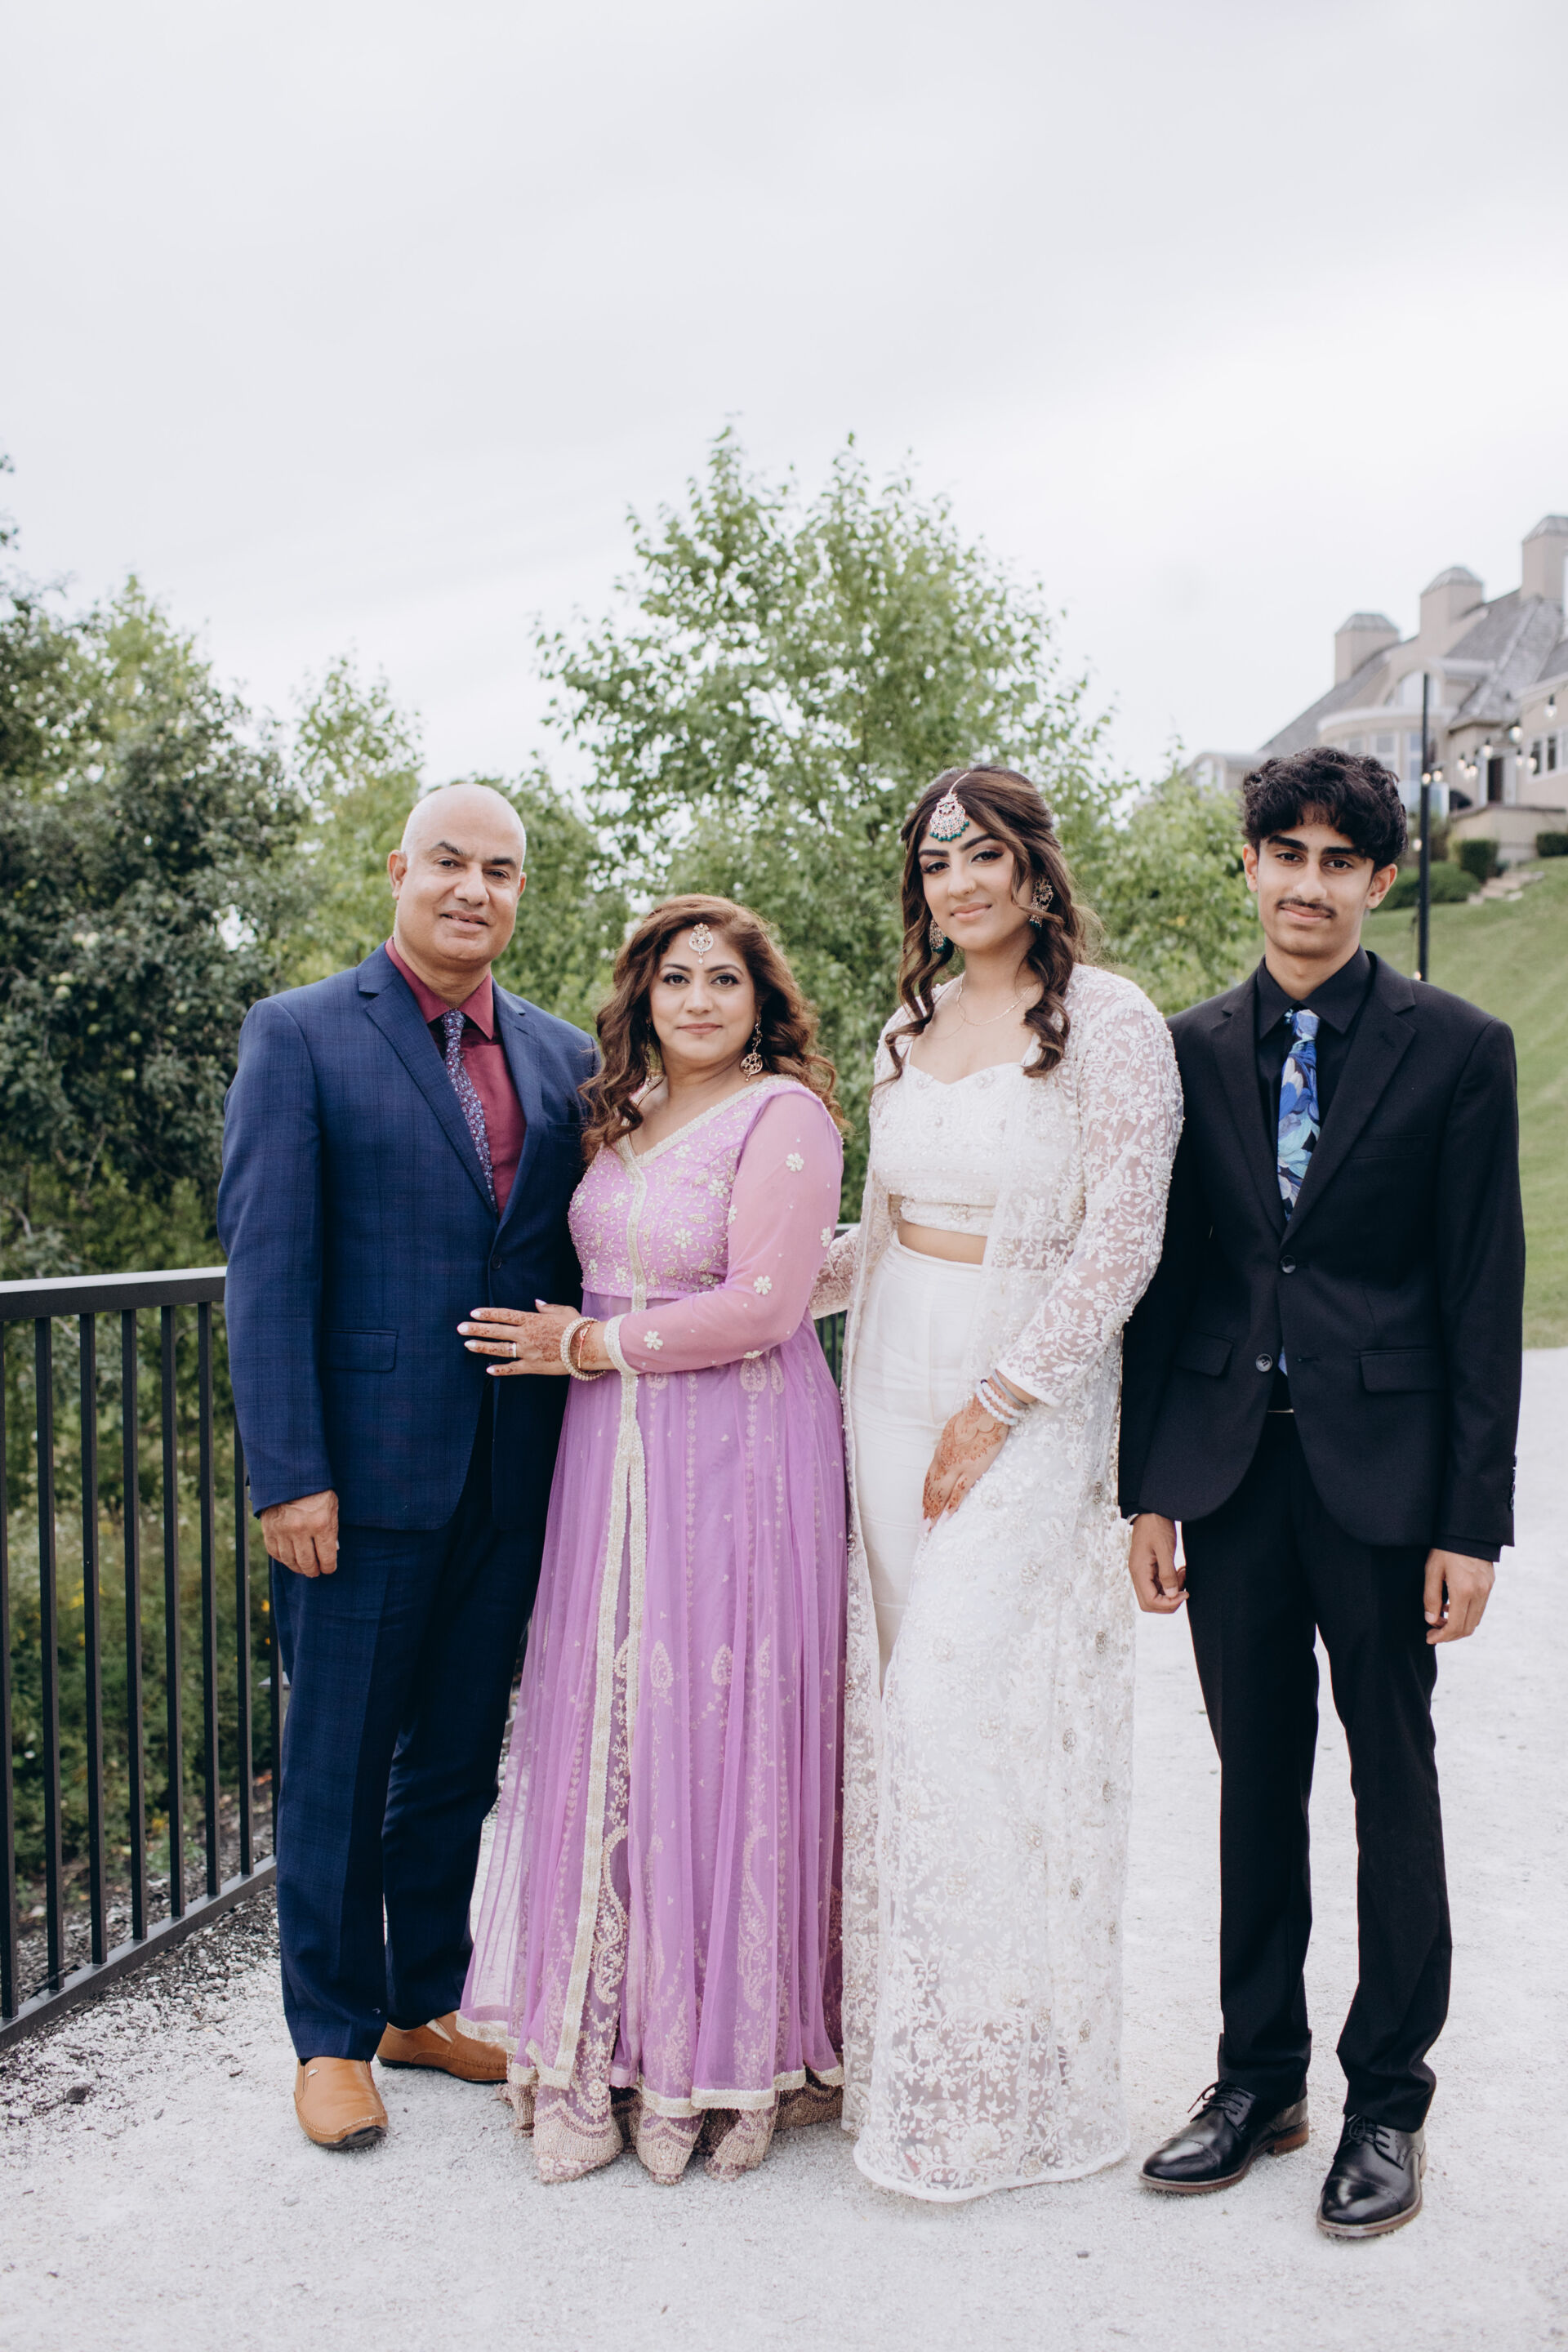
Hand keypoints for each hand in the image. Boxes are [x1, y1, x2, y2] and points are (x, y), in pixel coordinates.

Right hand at [261, 1489, 338, 1578]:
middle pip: (307, 1563)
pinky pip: (274, 1552)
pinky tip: (289, 1558)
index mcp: (321, 1523)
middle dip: (313, 1570)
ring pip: (290, 1560)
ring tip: (303, 1567)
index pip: (326, 1557)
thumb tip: (331, 1551)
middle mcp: (300, 1529)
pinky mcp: (268, 1529)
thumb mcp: (331, 1506)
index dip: (329, 1567)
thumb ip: (331, 1530)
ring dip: (297, 1567)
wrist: (290, 1474)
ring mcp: (282, 1530)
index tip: (328, 1569)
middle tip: (315, 1571)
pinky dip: (282, 1559)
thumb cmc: (316, 1490)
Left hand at [459, 1303, 612, 1376]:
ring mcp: (527, 1351)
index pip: (504, 1315)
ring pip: (499, 1349)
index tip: (473, 1312)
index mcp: (531, 1319)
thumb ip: (547, 1307)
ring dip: (482, 1347)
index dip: (487, 1314)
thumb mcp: (563, 1310)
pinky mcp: (532, 1366)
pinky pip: (512, 1368)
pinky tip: (488, 1370)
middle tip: (460, 1328)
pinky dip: (500, 1369)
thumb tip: (536, 1303)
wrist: (586, 1347)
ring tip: (467, 1345)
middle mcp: (525, 1335)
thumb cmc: (577, 1326)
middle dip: (476, 1329)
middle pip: (495, 1331)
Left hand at [921, 1396, 1007, 1522]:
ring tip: (929, 1529)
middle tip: (922, 1527)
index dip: (926, 1495)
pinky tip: (945, 1520)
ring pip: (941, 1494)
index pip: (929, 1479)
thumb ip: (949, 1446)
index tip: (923, 1508)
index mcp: (940, 1452)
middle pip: (932, 1490)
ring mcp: (958, 1467)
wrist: (987, 1411)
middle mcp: (945, 1462)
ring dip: (934, 1513)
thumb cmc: (974, 1417)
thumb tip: (948, 1453)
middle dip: (926, 1509)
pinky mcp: (973, 1470)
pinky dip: (950, 1507)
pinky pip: (959, 1493)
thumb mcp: (953, 1430)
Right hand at [1128, 1513, 1184, 1613]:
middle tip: (1184, 1590)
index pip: (1150, 1601)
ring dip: (1171, 1591)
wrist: (1151, 1510)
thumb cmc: (1156, 1526)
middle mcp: (1138, 1574)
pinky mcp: (1149, 1567)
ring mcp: (1143, 1571)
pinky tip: (1180, 1571)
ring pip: (1155, 1594)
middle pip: (1149, 1603)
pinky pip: (1158, 1583)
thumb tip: (1172, 1594)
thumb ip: (1167, 1574)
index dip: (1168, 1603)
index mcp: (1139, 1571)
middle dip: (1169, 1602)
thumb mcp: (1165, 1549)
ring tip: (1183, 1575)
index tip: (1184, 1594)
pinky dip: (1171, 1582)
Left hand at [1423, 1548, 1493, 1643]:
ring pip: (1475, 1620)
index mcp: (1463, 1591)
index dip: (1441, 1637)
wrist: (1467, 1530)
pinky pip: (1479, 1608)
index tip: (1429, 1638)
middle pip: (1467, 1628)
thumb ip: (1431, 1597)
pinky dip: (1466, 1614)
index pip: (1455, 1626)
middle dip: (1449, 1635)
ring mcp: (1487, 1589)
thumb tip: (1431, 1620)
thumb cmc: (1445, 1548)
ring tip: (1439, 1618)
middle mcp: (1479, 1593)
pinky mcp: (1490, 1584)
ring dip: (1458, 1625)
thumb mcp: (1432, 1570)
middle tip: (1433, 1632)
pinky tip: (1450, 1606)